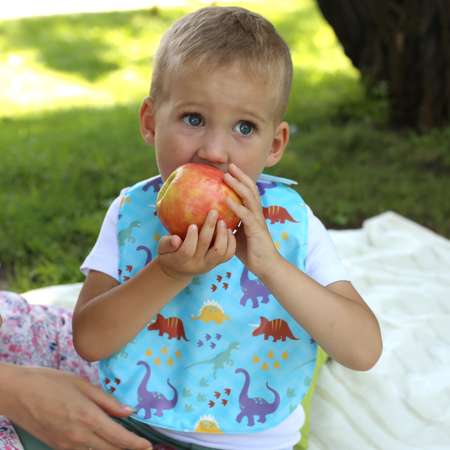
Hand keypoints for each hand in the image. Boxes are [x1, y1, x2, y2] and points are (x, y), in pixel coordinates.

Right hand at [4, 366, 151, 449]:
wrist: (17, 393)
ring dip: (112, 449)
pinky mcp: (57, 446)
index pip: (119, 437)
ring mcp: (66, 444)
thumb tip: (129, 411)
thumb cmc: (50, 382)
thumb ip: (107, 400)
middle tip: (142, 447)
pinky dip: (96, 448)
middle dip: (128, 449)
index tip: (149, 446)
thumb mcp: (82, 385)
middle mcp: (79, 436)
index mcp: (88, 417)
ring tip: (125, 444)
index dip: (136, 444)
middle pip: (110, 449)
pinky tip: (102, 441)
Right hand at [156, 209, 235, 279]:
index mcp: (181, 261)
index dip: (191, 238)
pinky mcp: (217, 263)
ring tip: (222, 220)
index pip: (187, 251)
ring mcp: (209, 264)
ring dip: (223, 234)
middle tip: (213, 212)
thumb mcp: (162, 249)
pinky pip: (228, 253)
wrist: (179, 269)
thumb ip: (167, 243)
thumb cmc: (169, 253)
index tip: (193, 225)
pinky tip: (229, 229)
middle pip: (206, 247)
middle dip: (210, 228)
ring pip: (221, 251)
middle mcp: (197, 264)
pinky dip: (231, 241)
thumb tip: (175, 239)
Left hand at [224, 163, 279, 277]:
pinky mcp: (256, 230)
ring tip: (226, 176)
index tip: (229, 169)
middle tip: (229, 165)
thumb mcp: (236, 235)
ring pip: (249, 197)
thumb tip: (213, 218)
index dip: (241, 179)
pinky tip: (225, 199)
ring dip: (237, 185)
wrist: (266, 266)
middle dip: (240, 176)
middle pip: (250, 189)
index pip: (248, 191)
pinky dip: (235, 205)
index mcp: (253, 213)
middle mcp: (257, 213)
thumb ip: (228, 224)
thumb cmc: (250, 252)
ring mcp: (257, 220)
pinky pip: (245, 215)